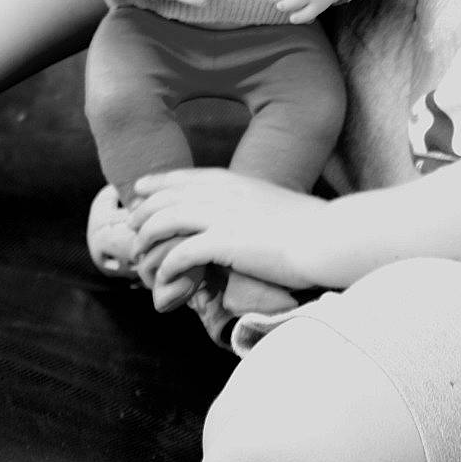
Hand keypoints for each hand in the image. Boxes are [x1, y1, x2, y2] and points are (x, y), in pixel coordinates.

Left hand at [129, 169, 328, 310]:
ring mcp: (220, 215)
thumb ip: (247, 208)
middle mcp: (222, 192)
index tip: (139, 191)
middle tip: (132, 231)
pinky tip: (164, 284)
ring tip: (141, 260)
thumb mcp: (272, 205)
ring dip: (147, 243)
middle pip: (165, 197)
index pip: (183, 177)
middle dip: (143, 214)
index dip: (156, 184)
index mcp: (234, 180)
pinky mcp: (222, 241)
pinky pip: (178, 254)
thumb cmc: (310, 227)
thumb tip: (234, 223)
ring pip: (163, 222)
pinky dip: (166, 270)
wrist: (327, 237)